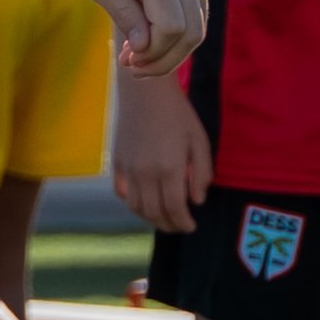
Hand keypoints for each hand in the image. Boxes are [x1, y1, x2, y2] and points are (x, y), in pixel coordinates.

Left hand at [72, 0, 214, 73]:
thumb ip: (123, 12)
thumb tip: (144, 48)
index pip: (172, 27)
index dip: (152, 53)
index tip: (127, 62)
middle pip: (191, 31)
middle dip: (164, 58)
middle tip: (132, 68)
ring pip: (199, 23)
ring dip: (172, 48)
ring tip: (138, 56)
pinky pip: (198, 9)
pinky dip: (180, 29)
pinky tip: (150, 34)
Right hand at [112, 69, 208, 235]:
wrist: (144, 92)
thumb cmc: (178, 114)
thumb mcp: (200, 141)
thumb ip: (202, 172)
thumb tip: (197, 199)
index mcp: (170, 169)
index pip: (175, 208)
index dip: (183, 223)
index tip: (191, 227)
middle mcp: (146, 174)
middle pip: (155, 212)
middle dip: (169, 225)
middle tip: (179, 227)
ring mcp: (129, 170)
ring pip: (136, 207)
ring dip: (150, 218)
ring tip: (162, 219)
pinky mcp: (118, 163)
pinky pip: (122, 192)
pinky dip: (132, 204)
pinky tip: (143, 203)